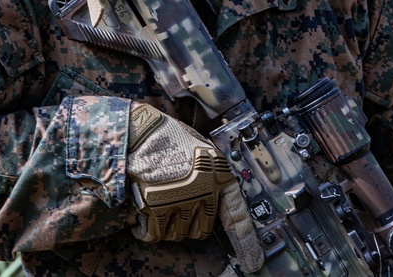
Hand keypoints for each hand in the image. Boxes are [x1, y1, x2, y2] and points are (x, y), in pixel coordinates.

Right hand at [126, 103, 263, 272]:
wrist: (139, 130)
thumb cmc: (167, 136)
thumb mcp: (200, 148)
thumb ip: (210, 173)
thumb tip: (215, 196)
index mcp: (218, 176)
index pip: (236, 216)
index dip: (245, 242)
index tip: (252, 262)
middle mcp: (203, 193)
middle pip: (200, 231)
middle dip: (186, 222)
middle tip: (171, 202)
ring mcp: (180, 203)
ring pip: (175, 235)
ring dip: (164, 223)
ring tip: (154, 198)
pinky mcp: (156, 209)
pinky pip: (153, 234)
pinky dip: (144, 227)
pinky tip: (140, 208)